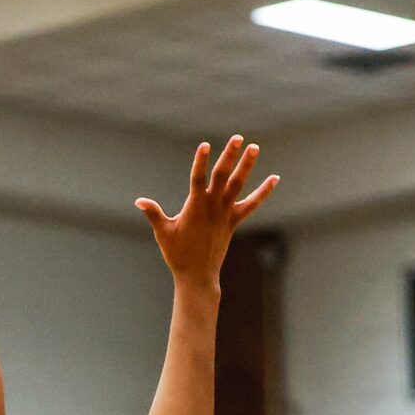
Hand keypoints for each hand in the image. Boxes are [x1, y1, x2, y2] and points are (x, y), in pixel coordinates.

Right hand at [135, 136, 278, 285]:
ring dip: (246, 165)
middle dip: (230, 156)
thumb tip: (138, 201)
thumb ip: (153, 214)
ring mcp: (225, 213)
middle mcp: (213, 206)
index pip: (197, 179)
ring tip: (254, 147)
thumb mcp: (163, 233)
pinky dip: (264, 192)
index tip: (205, 145)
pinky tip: (275, 178)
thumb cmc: (177, 254)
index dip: (200, 161)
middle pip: (222, 176)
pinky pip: (252, 204)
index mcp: (195, 207)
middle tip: (238, 137)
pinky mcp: (233, 221)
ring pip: (238, 184)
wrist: (197, 276)